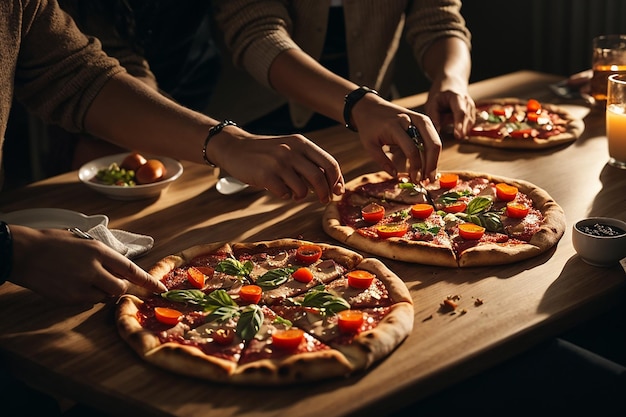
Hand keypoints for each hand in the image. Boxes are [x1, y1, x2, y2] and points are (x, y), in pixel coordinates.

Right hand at [9, 226, 166, 304]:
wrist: (23, 253)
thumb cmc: (52, 242)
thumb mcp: (83, 240)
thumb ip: (103, 254)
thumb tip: (120, 266)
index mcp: (98, 250)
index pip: (130, 269)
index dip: (147, 280)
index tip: (160, 288)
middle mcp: (93, 269)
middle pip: (120, 288)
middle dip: (120, 286)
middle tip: (110, 280)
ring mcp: (81, 285)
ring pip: (105, 296)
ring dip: (103, 291)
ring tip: (86, 278)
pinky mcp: (69, 298)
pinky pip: (88, 302)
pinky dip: (88, 296)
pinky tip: (74, 284)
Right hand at [210, 131, 344, 202]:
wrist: (235, 147)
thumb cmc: (267, 152)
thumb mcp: (290, 149)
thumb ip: (308, 162)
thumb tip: (331, 183)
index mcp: (302, 143)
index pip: (330, 163)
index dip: (337, 180)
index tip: (338, 191)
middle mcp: (292, 151)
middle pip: (320, 178)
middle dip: (324, 193)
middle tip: (323, 200)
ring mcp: (278, 163)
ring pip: (302, 189)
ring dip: (301, 196)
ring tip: (294, 193)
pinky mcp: (266, 175)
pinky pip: (284, 194)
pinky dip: (285, 196)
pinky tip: (279, 190)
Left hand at [350, 93, 440, 182]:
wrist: (370, 107)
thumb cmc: (369, 126)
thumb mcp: (369, 145)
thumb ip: (382, 161)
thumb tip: (395, 175)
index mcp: (395, 127)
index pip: (412, 149)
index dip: (415, 167)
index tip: (415, 179)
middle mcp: (410, 120)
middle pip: (430, 143)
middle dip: (432, 164)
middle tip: (428, 180)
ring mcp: (418, 118)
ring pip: (435, 139)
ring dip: (435, 159)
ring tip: (430, 175)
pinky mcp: (422, 120)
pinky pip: (432, 136)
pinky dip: (433, 151)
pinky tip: (430, 164)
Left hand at [424, 88, 475, 140]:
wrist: (452, 84)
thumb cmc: (440, 94)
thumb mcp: (433, 102)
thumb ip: (434, 117)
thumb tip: (435, 132)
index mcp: (457, 97)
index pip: (460, 112)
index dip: (459, 124)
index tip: (458, 134)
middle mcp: (467, 103)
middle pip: (468, 119)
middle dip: (463, 129)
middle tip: (458, 138)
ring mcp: (472, 108)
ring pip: (470, 123)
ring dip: (463, 130)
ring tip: (455, 134)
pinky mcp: (472, 114)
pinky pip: (469, 125)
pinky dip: (464, 130)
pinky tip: (458, 132)